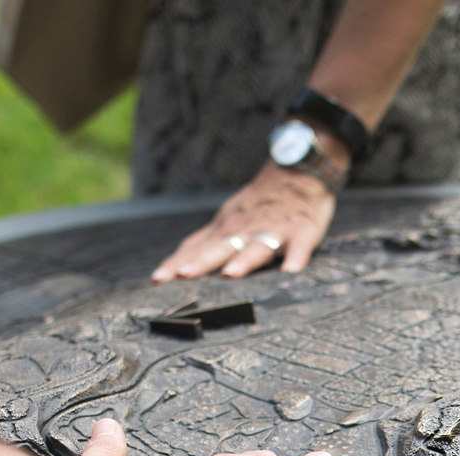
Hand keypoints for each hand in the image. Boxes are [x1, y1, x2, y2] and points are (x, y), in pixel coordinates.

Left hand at [151, 163, 337, 282]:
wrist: (298, 171)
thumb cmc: (259, 204)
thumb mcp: (227, 219)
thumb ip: (204, 244)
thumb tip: (174, 268)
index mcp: (226, 229)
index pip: (197, 248)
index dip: (177, 264)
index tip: (158, 280)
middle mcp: (245, 229)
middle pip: (221, 247)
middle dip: (202, 261)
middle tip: (184, 275)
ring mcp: (273, 230)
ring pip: (257, 246)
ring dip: (243, 260)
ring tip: (230, 273)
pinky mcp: (301, 231)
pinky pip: (299, 246)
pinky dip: (295, 258)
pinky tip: (290, 272)